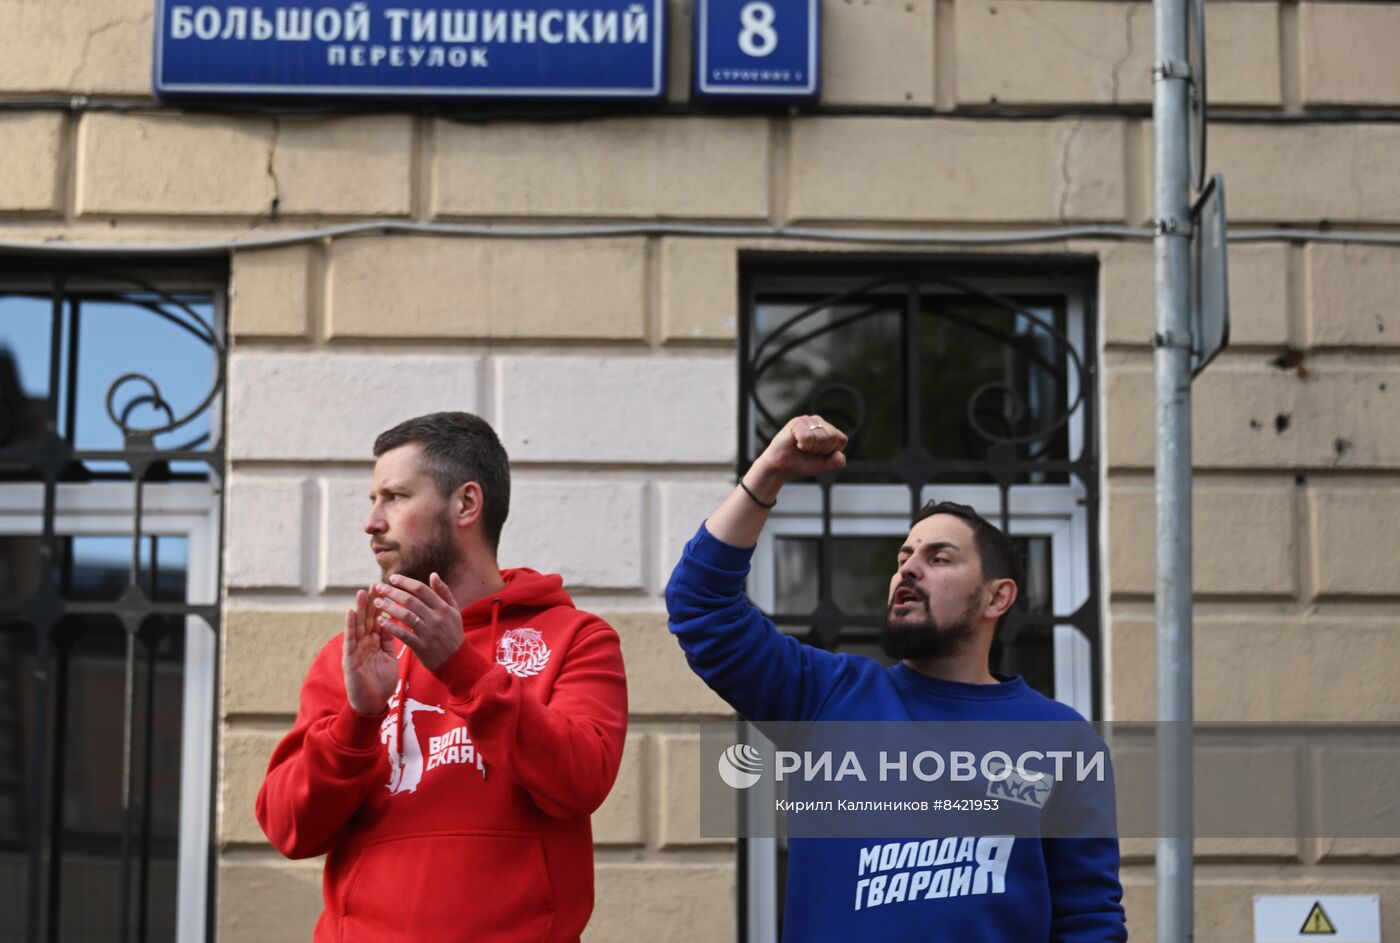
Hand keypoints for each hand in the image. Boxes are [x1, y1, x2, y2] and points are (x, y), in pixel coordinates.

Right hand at [343, 587, 398, 715]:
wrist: (372, 704)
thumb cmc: (381, 682)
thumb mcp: (389, 657)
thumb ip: (389, 641)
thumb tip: (394, 623)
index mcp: (375, 642)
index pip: (379, 619)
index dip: (383, 604)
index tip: (387, 588)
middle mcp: (364, 643)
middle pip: (368, 618)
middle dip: (372, 602)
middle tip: (375, 583)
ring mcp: (356, 649)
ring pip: (358, 625)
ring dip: (359, 609)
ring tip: (362, 592)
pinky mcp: (349, 658)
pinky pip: (350, 640)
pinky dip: (350, 626)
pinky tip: (350, 612)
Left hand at [371, 572, 463, 672]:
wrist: (457, 660)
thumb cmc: (453, 633)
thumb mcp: (453, 611)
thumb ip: (444, 593)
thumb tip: (433, 574)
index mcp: (443, 608)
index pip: (421, 589)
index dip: (405, 582)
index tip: (392, 578)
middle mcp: (436, 618)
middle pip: (410, 600)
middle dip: (392, 592)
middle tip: (379, 587)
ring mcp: (429, 632)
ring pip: (405, 615)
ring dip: (389, 607)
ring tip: (377, 602)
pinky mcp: (422, 646)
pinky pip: (403, 634)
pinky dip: (391, 627)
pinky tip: (381, 621)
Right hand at [746, 414, 848, 498]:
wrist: (781, 467)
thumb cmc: (802, 463)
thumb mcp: (824, 465)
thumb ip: (836, 462)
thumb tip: (839, 455)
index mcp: (828, 429)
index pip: (841, 440)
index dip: (830, 451)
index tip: (818, 454)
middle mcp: (819, 421)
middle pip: (832, 437)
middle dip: (821, 450)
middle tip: (808, 451)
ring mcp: (807, 420)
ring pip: (821, 437)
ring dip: (811, 448)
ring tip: (802, 448)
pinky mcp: (796, 422)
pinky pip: (807, 437)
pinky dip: (803, 445)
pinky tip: (796, 444)